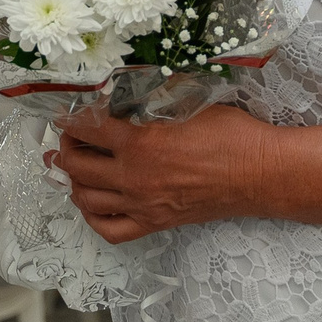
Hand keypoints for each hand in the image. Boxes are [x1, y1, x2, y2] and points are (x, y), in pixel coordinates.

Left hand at [51, 104, 270, 243]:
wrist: (258, 173)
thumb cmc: (231, 135)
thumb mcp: (189, 104)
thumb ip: (153, 101)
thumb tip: (130, 91)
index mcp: (140, 143)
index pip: (88, 128)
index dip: (71, 118)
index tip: (66, 113)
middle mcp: (133, 177)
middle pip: (77, 165)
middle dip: (64, 149)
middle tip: (66, 139)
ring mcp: (142, 204)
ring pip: (86, 198)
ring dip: (71, 181)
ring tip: (70, 169)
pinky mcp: (154, 223)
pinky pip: (109, 229)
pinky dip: (92, 217)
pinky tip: (90, 203)